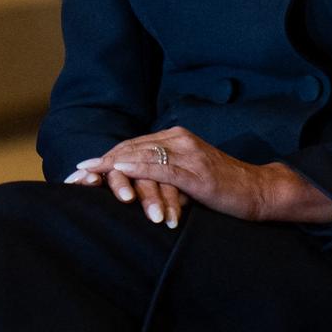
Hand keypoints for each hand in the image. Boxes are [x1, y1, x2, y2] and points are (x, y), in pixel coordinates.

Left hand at [70, 128, 331, 224]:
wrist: (259, 192)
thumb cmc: (224, 189)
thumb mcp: (187, 177)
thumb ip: (163, 175)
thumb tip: (134, 186)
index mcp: (176, 139)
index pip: (132, 146)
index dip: (105, 158)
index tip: (80, 170)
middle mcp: (179, 140)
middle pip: (131, 148)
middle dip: (100, 163)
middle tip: (73, 174)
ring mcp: (188, 153)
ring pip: (141, 155)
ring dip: (110, 165)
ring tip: (86, 173)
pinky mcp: (196, 171)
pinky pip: (161, 167)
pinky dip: (137, 168)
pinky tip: (118, 170)